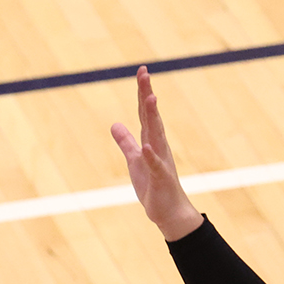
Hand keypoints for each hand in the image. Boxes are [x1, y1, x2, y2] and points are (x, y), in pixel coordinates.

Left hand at [110, 67, 203, 241]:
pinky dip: (151, 155)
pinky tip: (147, 145)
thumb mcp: (134, 160)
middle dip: (147, 95)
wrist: (169, 212)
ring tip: (150, 98)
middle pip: (151, 116)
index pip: (145, 112)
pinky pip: (155, 165)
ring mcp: (161, 161)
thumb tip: (114, 125)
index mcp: (151, 141)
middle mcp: (159, 146)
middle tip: (144, 73)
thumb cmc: (153, 186)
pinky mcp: (161, 178)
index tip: (141, 71)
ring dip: (153, 117)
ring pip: (156, 135)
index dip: (142, 92)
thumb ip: (126, 142)